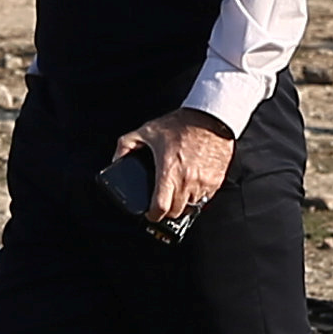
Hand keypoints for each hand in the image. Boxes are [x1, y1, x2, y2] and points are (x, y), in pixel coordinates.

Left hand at [113, 108, 233, 219]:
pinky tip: (192, 184)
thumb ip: (126, 144)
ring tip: (178, 191)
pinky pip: (206, 198)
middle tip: (163, 202)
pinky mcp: (215, 181)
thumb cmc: (181, 124)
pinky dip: (198, 196)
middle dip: (167, 210)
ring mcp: (203, 183)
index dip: (153, 215)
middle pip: (175, 212)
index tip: (150, 214)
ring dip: (183, 204)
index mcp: (169, 172)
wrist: (210, 117)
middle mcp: (187, 181)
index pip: (160, 208)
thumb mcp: (148, 130)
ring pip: (191, 207)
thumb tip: (116, 159)